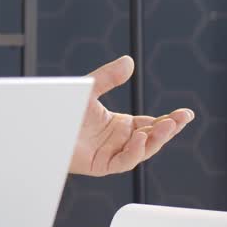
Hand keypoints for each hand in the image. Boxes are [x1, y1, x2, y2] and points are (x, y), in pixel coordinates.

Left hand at [69, 55, 194, 175]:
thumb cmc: (62, 109)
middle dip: (168, 129)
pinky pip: (123, 161)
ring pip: (141, 151)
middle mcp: (118, 141)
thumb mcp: (89, 89)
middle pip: (151, 138)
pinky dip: (134, 152)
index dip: (169, 120)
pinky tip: (140, 139)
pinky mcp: (100, 165)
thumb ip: (108, 77)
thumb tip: (128, 61)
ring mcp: (111, 153)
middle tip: (181, 118)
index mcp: (120, 125)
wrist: (41, 125)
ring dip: (156, 139)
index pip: (151, 124)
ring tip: (167, 126)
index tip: (185, 113)